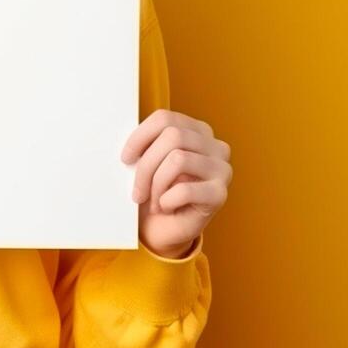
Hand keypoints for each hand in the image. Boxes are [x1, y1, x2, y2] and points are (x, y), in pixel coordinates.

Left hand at [120, 108, 230, 258]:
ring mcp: (222, 169)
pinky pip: (185, 189)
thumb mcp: (148, 162)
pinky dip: (167, 201)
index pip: (165, 118)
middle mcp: (215, 146)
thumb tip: (129, 143)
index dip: (140, 136)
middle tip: (136, 190)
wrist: (164, 229)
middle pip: (173, 136)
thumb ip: (145, 145)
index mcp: (197, 131)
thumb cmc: (153, 190)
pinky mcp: (220, 193)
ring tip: (153, 199)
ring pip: (178, 159)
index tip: (125, 158)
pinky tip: (167, 207)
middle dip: (146, 165)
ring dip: (156, 185)